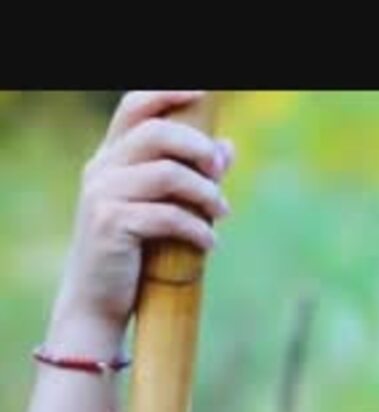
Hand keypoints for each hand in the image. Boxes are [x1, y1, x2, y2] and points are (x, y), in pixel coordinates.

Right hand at [48, 90, 232, 349]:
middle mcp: (102, 170)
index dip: (167, 93)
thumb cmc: (134, 253)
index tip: (200, 91)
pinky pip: (168, 216)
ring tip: (221, 214)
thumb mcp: (162, 208)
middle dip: (198, 149)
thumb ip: (192, 176)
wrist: (98, 301)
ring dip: (206, 194)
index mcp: (112, 158)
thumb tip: (227, 146)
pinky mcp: (111, 225)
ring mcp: (103, 196)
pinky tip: (210, 244)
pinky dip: (198, 229)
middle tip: (220, 175)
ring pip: (168, 174)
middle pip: (157, 133)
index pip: (135, 107)